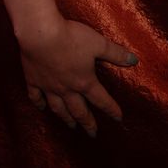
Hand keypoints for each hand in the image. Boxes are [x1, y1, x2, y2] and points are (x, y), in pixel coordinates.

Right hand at [18, 17, 137, 135]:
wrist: (40, 34)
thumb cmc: (71, 37)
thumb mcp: (99, 43)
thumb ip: (116, 54)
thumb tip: (134, 61)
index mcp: (84, 82)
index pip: (101, 100)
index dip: (111, 109)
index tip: (118, 118)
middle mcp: (67, 89)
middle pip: (79, 110)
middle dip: (88, 122)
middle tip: (92, 133)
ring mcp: (48, 86)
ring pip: (58, 108)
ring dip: (66, 118)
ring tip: (71, 126)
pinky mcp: (33, 80)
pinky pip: (36, 96)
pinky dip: (39, 104)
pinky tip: (41, 108)